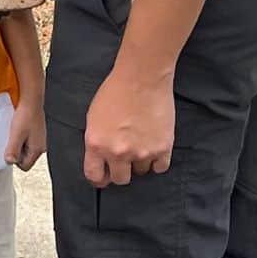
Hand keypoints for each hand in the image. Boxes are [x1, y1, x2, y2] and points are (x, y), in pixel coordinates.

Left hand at [6, 98, 46, 171]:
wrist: (31, 100)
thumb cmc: (26, 115)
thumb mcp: (16, 134)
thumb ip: (13, 149)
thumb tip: (9, 162)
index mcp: (37, 149)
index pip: (25, 166)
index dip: (15, 161)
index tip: (8, 151)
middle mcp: (40, 146)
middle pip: (25, 158)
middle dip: (16, 152)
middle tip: (10, 141)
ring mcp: (39, 139)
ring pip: (25, 149)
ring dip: (17, 144)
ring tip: (13, 134)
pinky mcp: (36, 132)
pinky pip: (26, 140)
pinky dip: (20, 137)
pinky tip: (16, 129)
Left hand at [83, 68, 173, 186]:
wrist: (141, 78)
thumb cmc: (116, 91)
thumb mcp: (93, 117)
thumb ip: (97, 140)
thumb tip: (100, 156)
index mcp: (96, 144)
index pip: (95, 176)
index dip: (99, 178)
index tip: (104, 177)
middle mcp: (118, 152)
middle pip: (120, 179)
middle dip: (121, 171)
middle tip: (124, 161)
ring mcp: (141, 152)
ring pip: (141, 172)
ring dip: (140, 163)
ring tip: (141, 144)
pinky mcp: (162, 148)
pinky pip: (160, 168)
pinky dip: (158, 161)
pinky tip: (155, 148)